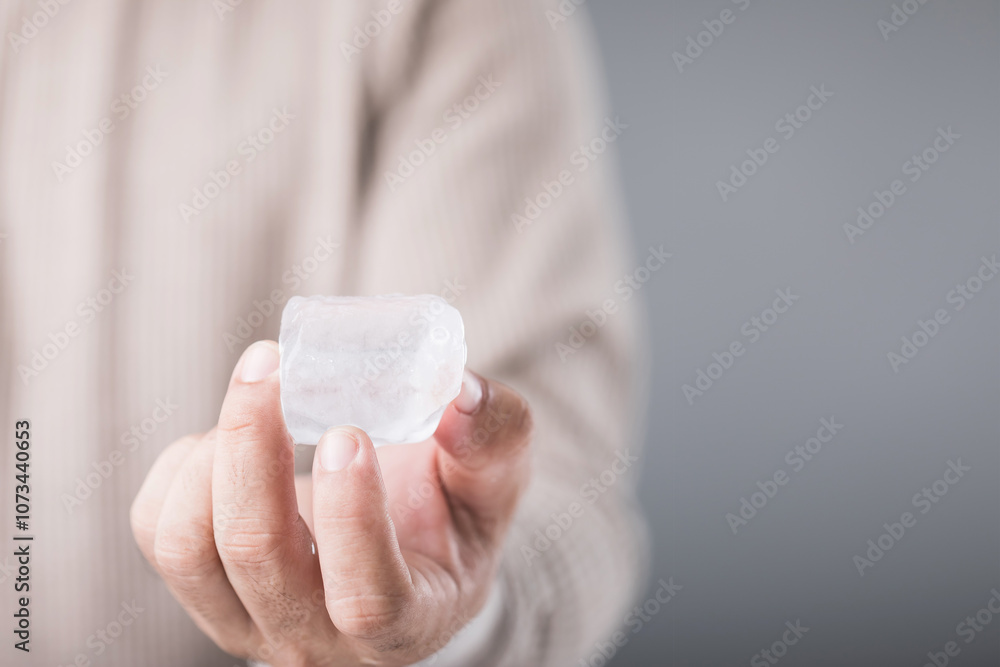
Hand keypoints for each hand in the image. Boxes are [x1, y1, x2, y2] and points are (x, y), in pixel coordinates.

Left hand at [130, 340, 532, 665]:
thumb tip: (455, 389)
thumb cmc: (452, 516)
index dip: (351, 517)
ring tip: (258, 396)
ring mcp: (250, 620)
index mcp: (405, 623)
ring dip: (214, 453)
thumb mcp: (494, 482)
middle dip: (254, 448)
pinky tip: (232, 438)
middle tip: (272, 368)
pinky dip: (183, 466)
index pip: (367, 600)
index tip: (350, 431)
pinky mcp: (204, 590)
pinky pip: (158, 529)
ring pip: (190, 546)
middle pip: (257, 557)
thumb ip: (491, 436)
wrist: (404, 552)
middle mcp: (317, 638)